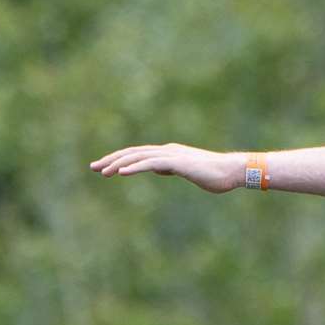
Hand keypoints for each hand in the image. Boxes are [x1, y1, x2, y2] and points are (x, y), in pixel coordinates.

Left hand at [91, 144, 243, 192]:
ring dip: (119, 163)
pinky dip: (135, 167)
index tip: (102, 167)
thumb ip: (172, 168)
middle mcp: (168, 150)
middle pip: (133, 152)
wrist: (233, 171)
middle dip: (111, 159)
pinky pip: (151, 163)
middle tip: (92, 167)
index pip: (138, 154)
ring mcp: (173, 155)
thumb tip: (159, 169)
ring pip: (139, 157)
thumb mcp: (188, 171)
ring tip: (102, 172)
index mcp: (170, 152)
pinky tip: (121, 173)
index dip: (119, 159)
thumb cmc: (214, 174)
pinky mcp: (178, 162)